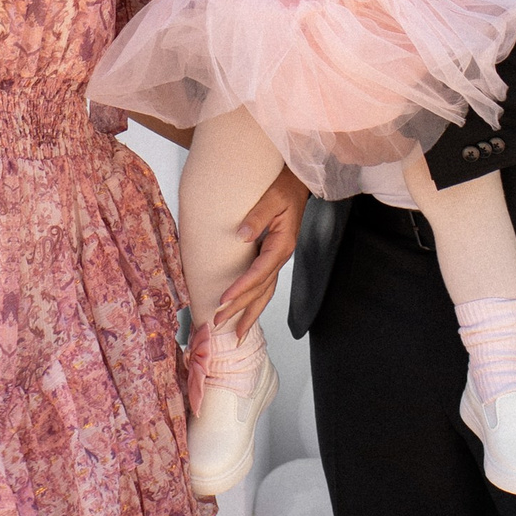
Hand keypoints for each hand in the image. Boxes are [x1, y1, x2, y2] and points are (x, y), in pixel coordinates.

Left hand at [215, 163, 309, 337]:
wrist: (297, 182)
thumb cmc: (284, 187)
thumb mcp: (272, 197)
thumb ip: (258, 215)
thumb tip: (242, 235)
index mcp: (282, 245)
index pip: (259, 273)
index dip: (241, 288)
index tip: (223, 300)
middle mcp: (282, 256)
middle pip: (261, 290)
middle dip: (240, 309)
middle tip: (218, 323)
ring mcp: (278, 258)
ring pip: (265, 292)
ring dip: (250, 313)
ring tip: (237, 333)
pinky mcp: (273, 256)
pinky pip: (265, 284)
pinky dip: (255, 301)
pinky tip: (246, 311)